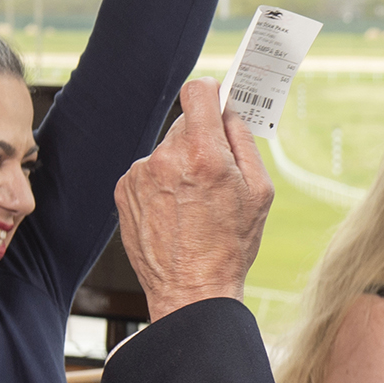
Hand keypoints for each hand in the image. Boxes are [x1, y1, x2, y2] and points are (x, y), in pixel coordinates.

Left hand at [113, 79, 273, 319]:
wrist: (190, 290)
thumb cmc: (230, 246)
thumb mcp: (259, 192)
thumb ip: (244, 142)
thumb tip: (229, 112)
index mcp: (204, 154)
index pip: (198, 92)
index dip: (211, 93)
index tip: (217, 101)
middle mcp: (166, 158)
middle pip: (186, 124)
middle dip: (202, 141)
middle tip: (216, 174)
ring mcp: (140, 174)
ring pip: (167, 150)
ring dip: (180, 165)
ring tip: (194, 204)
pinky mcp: (124, 190)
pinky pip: (149, 171)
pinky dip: (162, 184)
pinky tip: (175, 213)